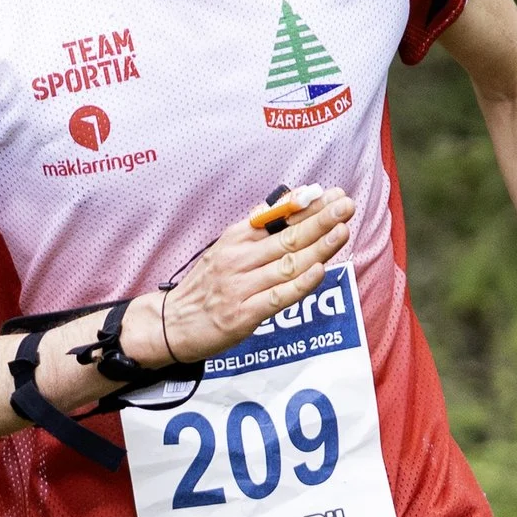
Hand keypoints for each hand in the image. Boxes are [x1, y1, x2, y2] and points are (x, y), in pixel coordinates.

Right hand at [155, 190, 353, 365]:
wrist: (171, 323)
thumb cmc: (206, 285)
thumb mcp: (225, 248)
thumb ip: (257, 228)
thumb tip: (292, 202)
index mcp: (235, 238)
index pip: (276, 217)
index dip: (307, 205)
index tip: (332, 193)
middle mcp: (238, 259)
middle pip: (286, 237)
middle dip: (320, 220)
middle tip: (346, 205)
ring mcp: (241, 287)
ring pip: (287, 264)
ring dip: (318, 247)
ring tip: (342, 230)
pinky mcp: (243, 315)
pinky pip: (276, 297)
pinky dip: (299, 284)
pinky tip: (319, 271)